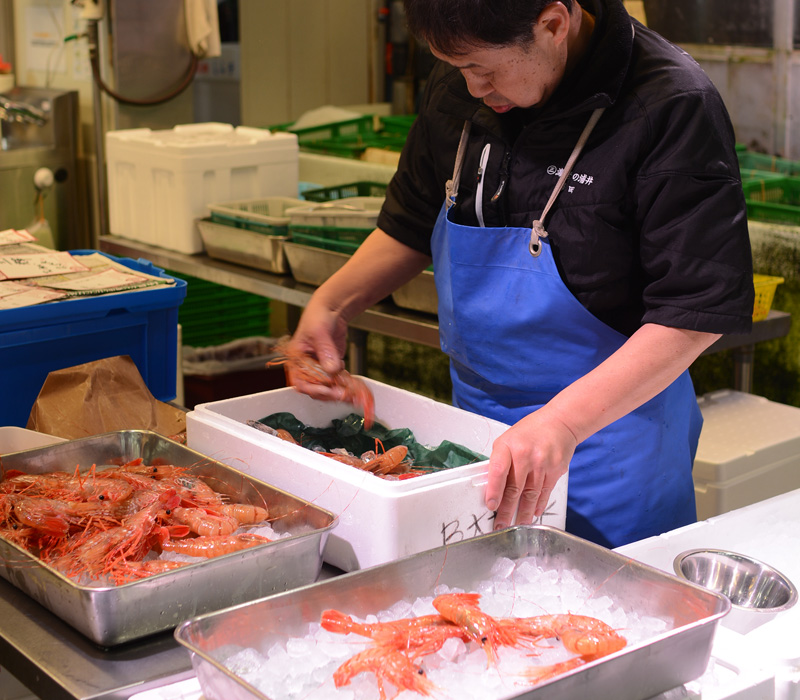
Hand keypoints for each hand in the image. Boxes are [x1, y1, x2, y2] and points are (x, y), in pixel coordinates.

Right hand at [282, 300, 347, 401]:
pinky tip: (352, 384)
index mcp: (296, 359)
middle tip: (343, 393)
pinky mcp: (331, 366)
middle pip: (315, 388)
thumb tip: (331, 369)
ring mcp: (319, 367)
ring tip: (351, 392)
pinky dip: (345, 384)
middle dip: (329, 393)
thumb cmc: (318, 316)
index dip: (313, 389)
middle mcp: (306, 366)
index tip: (328, 389)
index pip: (300, 382)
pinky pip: (337, 380)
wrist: (331, 309)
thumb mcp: (319, 332)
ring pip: (327, 387)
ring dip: (339, 391)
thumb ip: (325, 351)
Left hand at [485, 408, 575, 529]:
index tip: (491, 506)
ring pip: (531, 494)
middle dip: (507, 511)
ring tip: (517, 526)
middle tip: (501, 525)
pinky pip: (545, 492)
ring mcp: (543, 463)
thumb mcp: (507, 440)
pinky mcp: (556, 470)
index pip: (498, 471)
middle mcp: (525, 454)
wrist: (559, 423)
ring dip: (523, 513)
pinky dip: (538, 504)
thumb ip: (500, 461)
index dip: (494, 491)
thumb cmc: (529, 432)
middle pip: (515, 488)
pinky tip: (533, 513)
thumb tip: (493, 488)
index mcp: (508, 446)